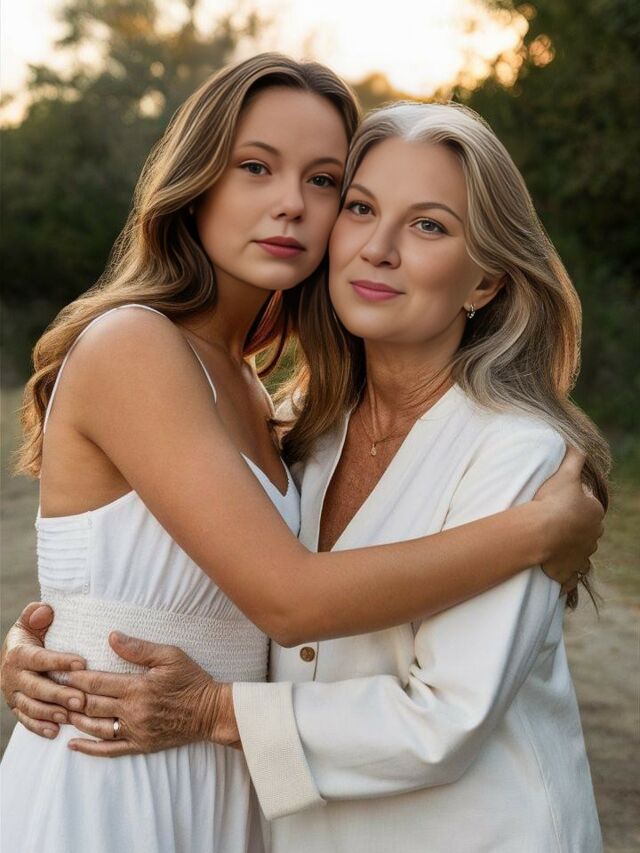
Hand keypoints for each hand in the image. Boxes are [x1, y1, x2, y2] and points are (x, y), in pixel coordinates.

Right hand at [1, 602, 85, 737]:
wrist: (12, 655)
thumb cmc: (31, 635)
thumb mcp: (30, 621)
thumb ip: (36, 614)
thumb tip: (44, 611)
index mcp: (18, 654)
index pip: (40, 658)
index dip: (59, 661)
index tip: (82, 662)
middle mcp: (12, 676)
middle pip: (36, 687)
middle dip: (58, 694)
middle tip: (81, 700)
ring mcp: (13, 694)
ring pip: (30, 706)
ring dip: (50, 713)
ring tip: (70, 716)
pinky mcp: (16, 708)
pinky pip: (25, 720)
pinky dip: (39, 727)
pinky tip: (55, 732)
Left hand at [64, 632, 240, 756]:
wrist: (211, 711)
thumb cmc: (191, 679)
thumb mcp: (170, 655)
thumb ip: (139, 648)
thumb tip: (112, 637)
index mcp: (138, 687)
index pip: (97, 683)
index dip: (75, 677)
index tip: (59, 670)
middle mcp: (132, 712)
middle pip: (90, 705)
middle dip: (68, 697)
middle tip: (50, 689)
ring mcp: (135, 731)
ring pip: (94, 728)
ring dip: (74, 720)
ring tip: (58, 710)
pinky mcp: (140, 745)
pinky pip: (109, 750)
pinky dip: (88, 748)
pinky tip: (72, 744)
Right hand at [534, 447, 604, 589]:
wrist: (539, 534)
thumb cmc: (553, 503)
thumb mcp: (565, 474)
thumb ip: (574, 458)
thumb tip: (576, 444)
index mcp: (596, 513)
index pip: (588, 506)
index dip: (572, 502)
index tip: (556, 501)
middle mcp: (593, 536)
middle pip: (584, 529)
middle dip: (572, 526)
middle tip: (550, 520)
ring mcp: (582, 556)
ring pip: (579, 551)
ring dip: (568, 547)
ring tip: (548, 541)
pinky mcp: (569, 572)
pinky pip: (570, 574)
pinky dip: (565, 571)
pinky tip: (554, 566)